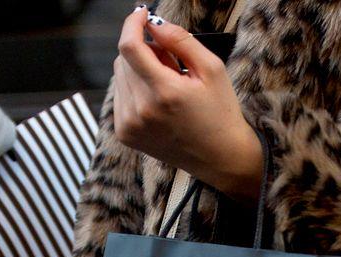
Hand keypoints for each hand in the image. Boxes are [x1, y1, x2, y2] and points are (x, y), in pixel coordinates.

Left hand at [112, 7, 262, 204]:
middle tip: (171, 63)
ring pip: (120, 76)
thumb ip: (181, 41)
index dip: (132, 24)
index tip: (142, 14)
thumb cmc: (220, 112)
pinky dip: (135, 89)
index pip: (129, 47)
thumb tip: (154, 24)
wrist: (220, 157)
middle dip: (144, 51)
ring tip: (168, 85)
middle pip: (123, 59)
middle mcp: (141, 111)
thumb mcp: (212, 69)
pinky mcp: (125, 134)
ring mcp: (129, 125)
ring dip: (139, 70)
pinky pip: (120, 96)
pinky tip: (158, 101)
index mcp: (164, 93)